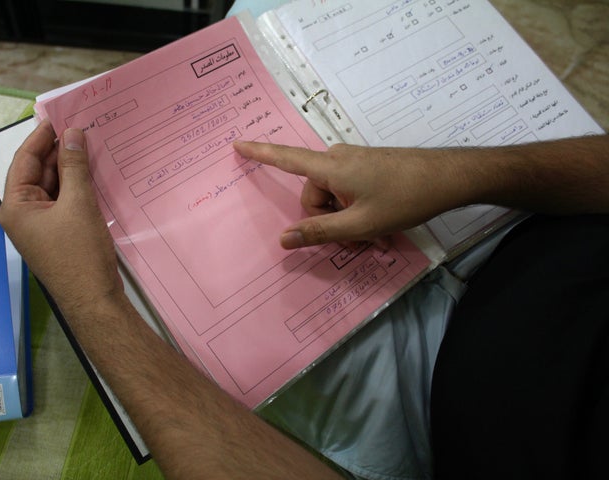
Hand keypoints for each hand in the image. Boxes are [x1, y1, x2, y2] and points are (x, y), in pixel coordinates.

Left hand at [0, 121, 122, 316]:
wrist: (94, 300)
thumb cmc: (80, 253)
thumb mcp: (79, 204)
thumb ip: (74, 167)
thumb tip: (72, 135)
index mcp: (16, 207)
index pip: (25, 160)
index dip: (41, 136)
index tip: (59, 116)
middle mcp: (23, 214)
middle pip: (38, 173)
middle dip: (58, 151)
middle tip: (80, 128)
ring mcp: (41, 226)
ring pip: (53, 187)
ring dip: (69, 169)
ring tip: (89, 145)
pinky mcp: (59, 234)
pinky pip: (64, 202)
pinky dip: (76, 187)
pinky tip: (93, 173)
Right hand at [234, 141, 467, 248]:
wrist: (448, 178)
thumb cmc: (403, 199)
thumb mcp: (360, 225)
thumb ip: (319, 232)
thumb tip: (284, 240)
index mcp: (330, 168)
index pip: (285, 159)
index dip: (259, 154)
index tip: (236, 145)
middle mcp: (337, 159)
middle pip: (313, 195)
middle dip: (329, 220)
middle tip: (357, 241)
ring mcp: (354, 161)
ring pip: (333, 197)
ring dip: (346, 220)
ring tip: (373, 236)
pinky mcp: (367, 166)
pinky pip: (348, 191)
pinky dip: (357, 210)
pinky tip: (379, 226)